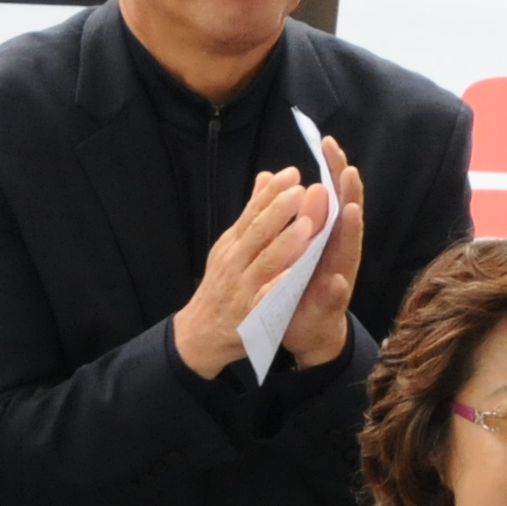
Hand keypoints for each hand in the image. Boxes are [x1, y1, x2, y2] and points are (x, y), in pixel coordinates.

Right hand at [171, 163, 334, 380]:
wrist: (200, 332)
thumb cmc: (223, 284)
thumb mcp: (231, 246)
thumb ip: (253, 213)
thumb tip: (266, 176)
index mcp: (234, 243)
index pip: (253, 212)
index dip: (271, 193)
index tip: (292, 173)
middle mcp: (236, 261)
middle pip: (257, 232)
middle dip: (278, 210)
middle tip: (299, 190)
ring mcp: (242, 287)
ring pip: (264, 262)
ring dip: (284, 244)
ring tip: (306, 226)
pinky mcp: (250, 313)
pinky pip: (266, 299)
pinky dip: (279, 287)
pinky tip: (296, 276)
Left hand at [276, 133, 366, 368]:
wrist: (306, 328)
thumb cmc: (300, 282)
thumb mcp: (292, 242)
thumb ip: (288, 212)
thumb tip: (278, 176)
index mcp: (327, 234)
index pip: (333, 194)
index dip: (332, 170)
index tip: (327, 143)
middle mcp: (338, 251)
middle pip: (347, 215)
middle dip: (350, 193)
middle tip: (348, 170)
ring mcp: (338, 277)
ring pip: (347, 252)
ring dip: (351, 232)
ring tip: (351, 211)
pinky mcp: (330, 306)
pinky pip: (333, 297)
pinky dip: (336, 289)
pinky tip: (337, 280)